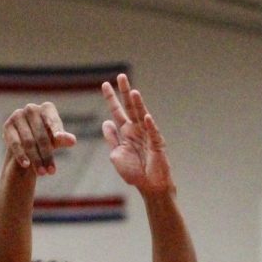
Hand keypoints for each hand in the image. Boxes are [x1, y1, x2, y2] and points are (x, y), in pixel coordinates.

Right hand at [3, 102, 75, 175]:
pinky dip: (21, 155)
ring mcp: (18, 116)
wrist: (25, 146)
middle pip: (41, 135)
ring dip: (36, 159)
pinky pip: (15, 143)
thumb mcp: (55, 141)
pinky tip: (26, 165)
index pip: (53, 121)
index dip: (57, 130)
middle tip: (51, 172)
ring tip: (42, 173)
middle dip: (47, 155)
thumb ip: (62, 139)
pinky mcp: (7, 126)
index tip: (61, 140)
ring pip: (29, 141)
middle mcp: (31, 108)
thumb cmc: (45, 140)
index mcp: (47, 108)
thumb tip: (72, 141)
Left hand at [101, 74, 174, 194]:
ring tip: (133, 92)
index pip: (117, 112)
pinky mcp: (157, 145)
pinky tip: (145, 116)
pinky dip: (149, 126)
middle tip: (121, 76)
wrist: (149, 186)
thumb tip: (106, 122)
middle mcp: (137, 130)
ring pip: (142, 116)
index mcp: (126, 132)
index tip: (104, 84)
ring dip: (138, 105)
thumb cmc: (133, 172)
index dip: (111, 99)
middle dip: (125, 93)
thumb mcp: (116, 154)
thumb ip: (111, 139)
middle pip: (130, 108)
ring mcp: (148, 135)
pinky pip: (152, 133)